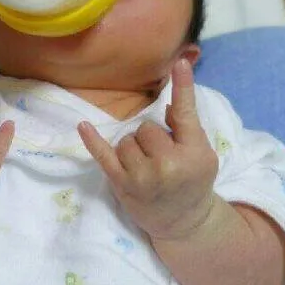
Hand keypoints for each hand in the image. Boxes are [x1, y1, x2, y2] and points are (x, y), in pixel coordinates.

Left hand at [78, 59, 218, 240]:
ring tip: (147, 166)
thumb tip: (167, 102)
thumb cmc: (193, 181)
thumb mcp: (202, 154)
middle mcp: (168, 164)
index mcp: (194, 153)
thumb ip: (186, 129)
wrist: (183, 221)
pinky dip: (92, 141)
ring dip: (133, 148)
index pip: (187, 114)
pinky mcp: (122, 183)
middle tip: (161, 157)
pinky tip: (83, 127)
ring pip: (126, 139)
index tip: (179, 62)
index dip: (183, 86)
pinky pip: (103, 155)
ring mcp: (143, 175)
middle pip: (146, 127)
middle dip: (151, 138)